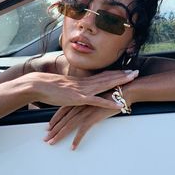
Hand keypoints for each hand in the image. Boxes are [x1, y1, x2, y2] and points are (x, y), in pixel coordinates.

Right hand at [21, 69, 137, 108]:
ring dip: (119, 82)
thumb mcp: (66, 87)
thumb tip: (79, 91)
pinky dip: (108, 102)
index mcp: (83, 81)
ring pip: (105, 85)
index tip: (126, 70)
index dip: (116, 72)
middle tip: (136, 71)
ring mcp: (83, 90)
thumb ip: (75, 89)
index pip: (103, 75)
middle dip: (123, 75)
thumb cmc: (50, 87)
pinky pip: (96, 101)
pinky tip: (118, 104)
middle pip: (108, 77)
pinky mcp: (78, 99)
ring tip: (132, 79)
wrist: (38, 85)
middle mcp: (85, 83)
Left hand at [44, 92, 126, 149]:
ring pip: (69, 125)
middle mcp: (80, 105)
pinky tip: (73, 147)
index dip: (55, 119)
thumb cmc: (110, 93)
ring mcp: (86, 111)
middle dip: (53, 130)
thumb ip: (87, 102)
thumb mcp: (94, 96)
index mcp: (79, 99)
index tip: (49, 127)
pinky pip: (82, 130)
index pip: (63, 110)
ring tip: (53, 143)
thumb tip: (82, 108)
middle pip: (63, 119)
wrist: (121, 91)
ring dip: (60, 135)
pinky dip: (77, 139)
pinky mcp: (93, 117)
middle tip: (46, 139)